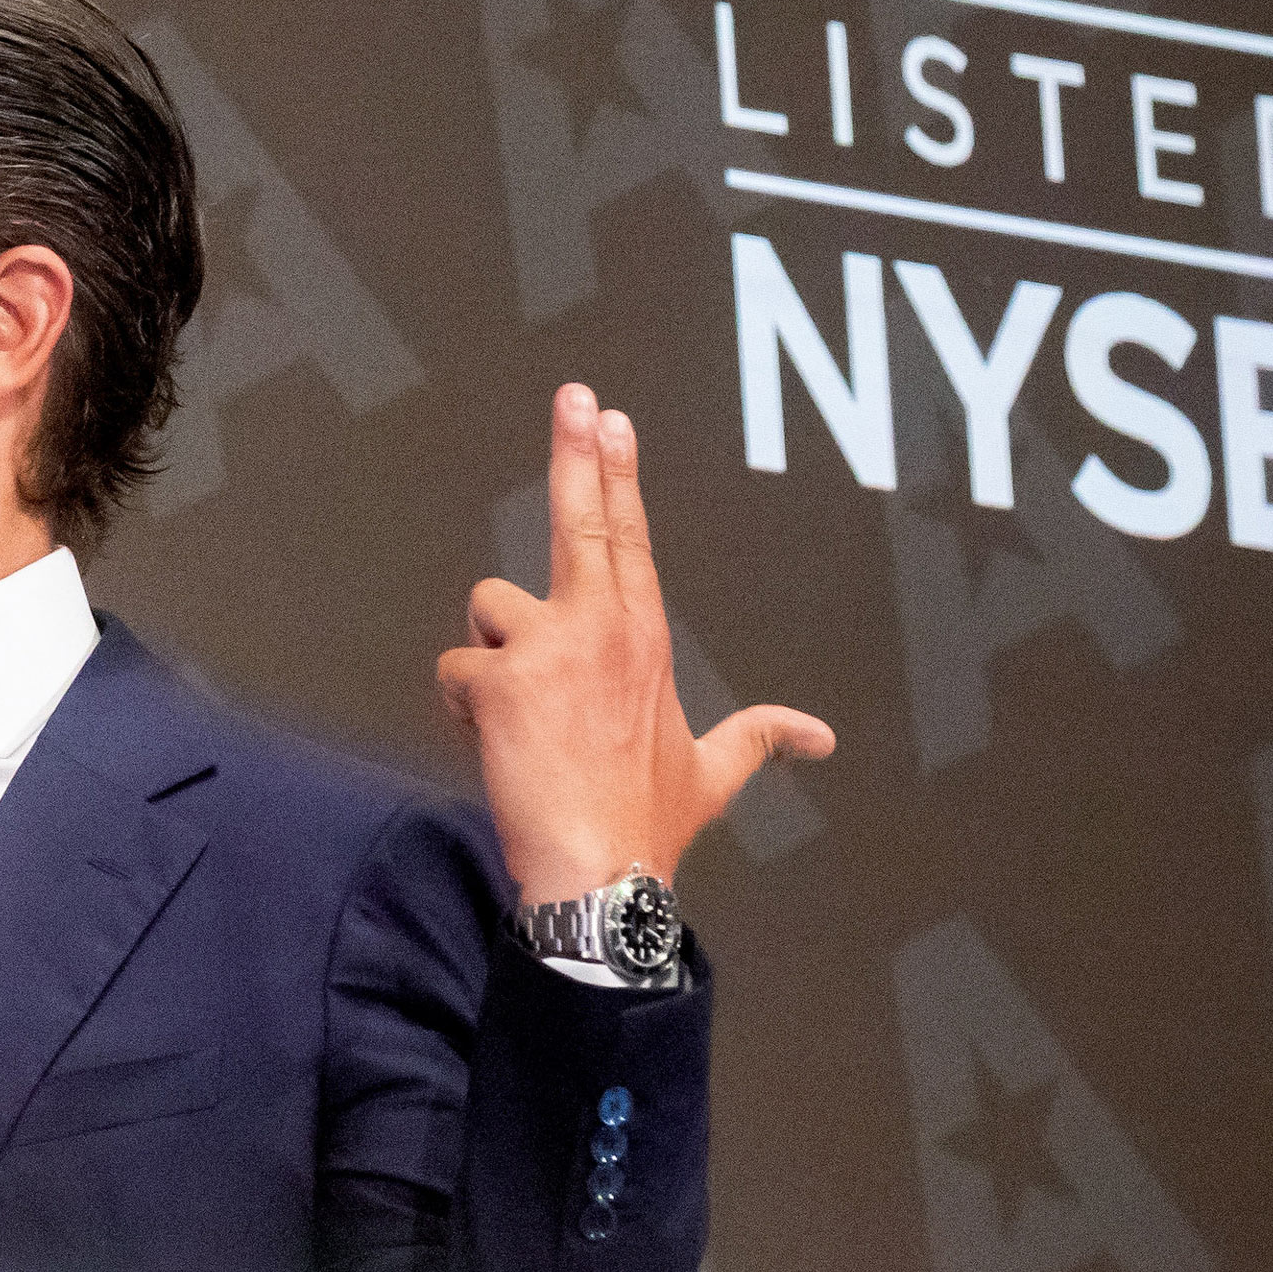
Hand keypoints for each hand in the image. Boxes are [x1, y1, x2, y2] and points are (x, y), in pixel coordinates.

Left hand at [436, 384, 834, 905]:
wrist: (603, 874)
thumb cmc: (649, 824)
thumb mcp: (714, 774)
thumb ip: (759, 738)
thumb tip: (818, 736)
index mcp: (644, 637)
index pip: (629, 535)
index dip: (617, 472)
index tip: (611, 420)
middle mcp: (602, 628)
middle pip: (581, 518)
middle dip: (576, 452)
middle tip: (575, 396)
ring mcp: (550, 648)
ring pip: (487, 610)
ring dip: (489, 656)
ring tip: (519, 718)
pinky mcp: (502, 679)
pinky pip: (454, 669)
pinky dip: (463, 704)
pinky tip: (493, 743)